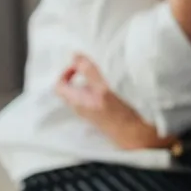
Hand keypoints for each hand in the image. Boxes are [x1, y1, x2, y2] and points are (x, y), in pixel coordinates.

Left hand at [55, 54, 172, 149]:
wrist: (132, 134)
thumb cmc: (118, 114)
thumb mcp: (103, 88)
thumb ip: (88, 71)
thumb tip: (75, 55)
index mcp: (76, 101)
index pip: (59, 85)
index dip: (65, 72)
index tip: (78, 65)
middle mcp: (79, 107)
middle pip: (68, 88)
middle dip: (77, 74)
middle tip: (89, 66)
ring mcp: (88, 111)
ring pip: (80, 93)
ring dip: (87, 81)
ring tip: (100, 74)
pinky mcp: (98, 114)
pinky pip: (90, 98)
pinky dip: (95, 88)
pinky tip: (107, 85)